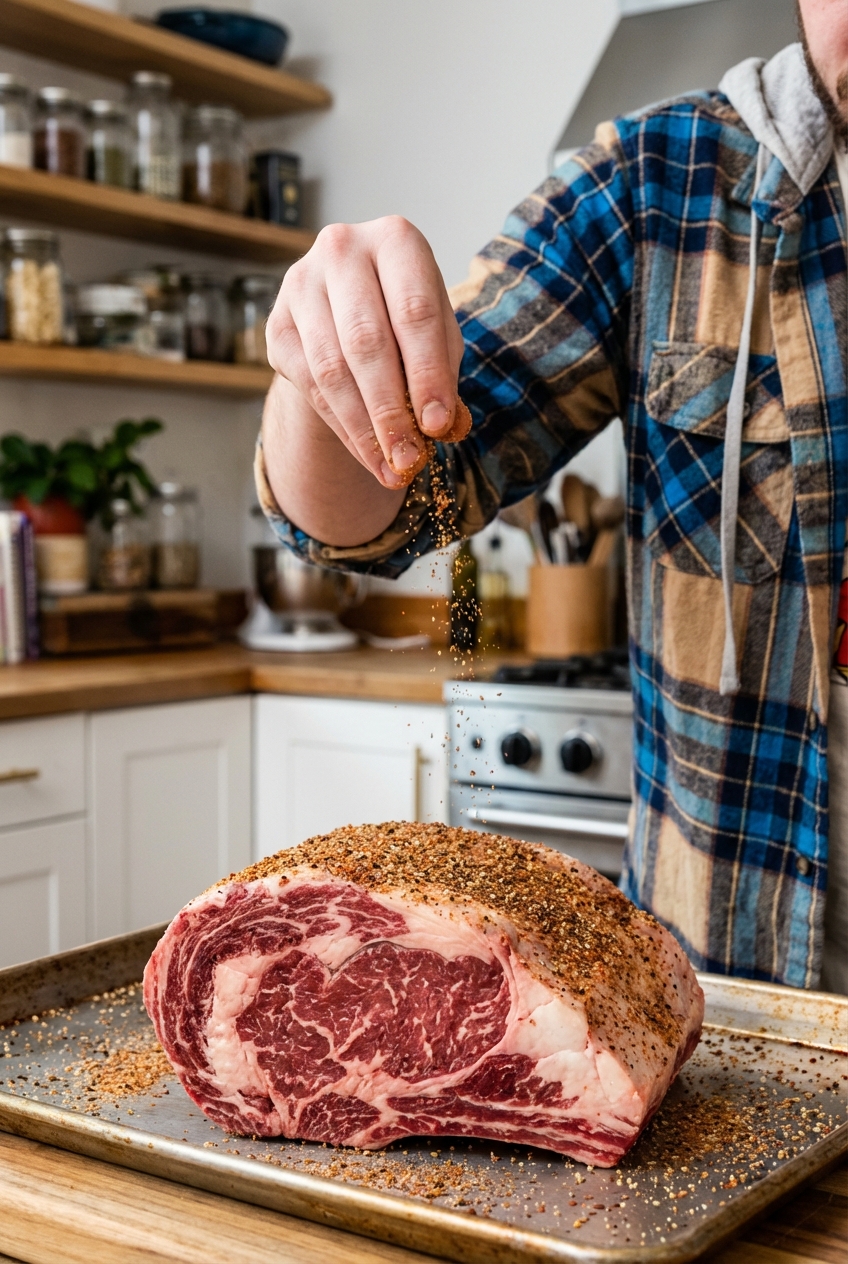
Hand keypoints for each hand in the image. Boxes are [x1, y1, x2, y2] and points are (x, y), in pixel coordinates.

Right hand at [266, 216, 465, 489]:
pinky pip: (308, 384)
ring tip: (390, 469)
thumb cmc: (406, 318)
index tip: (438, 427)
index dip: (427, 374)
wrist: (347, 308)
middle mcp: (342, 249)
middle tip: (409, 460)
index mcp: (395, 240)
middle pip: (367, 343)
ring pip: (331, 369)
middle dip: (390, 411)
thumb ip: (444, 376)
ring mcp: (301, 284)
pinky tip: (366, 454)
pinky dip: (342, 426)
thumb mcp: (437, 338)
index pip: (414, 313)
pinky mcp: (276, 324)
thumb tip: (447, 427)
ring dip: (363, 429)